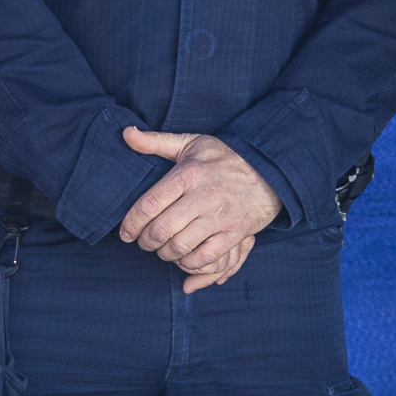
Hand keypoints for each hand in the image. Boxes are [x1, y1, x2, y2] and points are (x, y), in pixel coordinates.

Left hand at [118, 128, 282, 292]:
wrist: (270, 168)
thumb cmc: (224, 157)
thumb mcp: (191, 143)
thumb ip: (156, 142)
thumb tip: (126, 133)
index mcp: (189, 173)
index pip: (149, 205)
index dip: (131, 224)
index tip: (126, 233)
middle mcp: (204, 195)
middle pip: (161, 230)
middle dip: (145, 242)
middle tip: (144, 242)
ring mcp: (221, 215)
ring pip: (180, 246)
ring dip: (165, 254)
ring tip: (163, 249)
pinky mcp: (236, 231)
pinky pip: (205, 257)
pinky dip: (189, 262)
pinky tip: (185, 256)